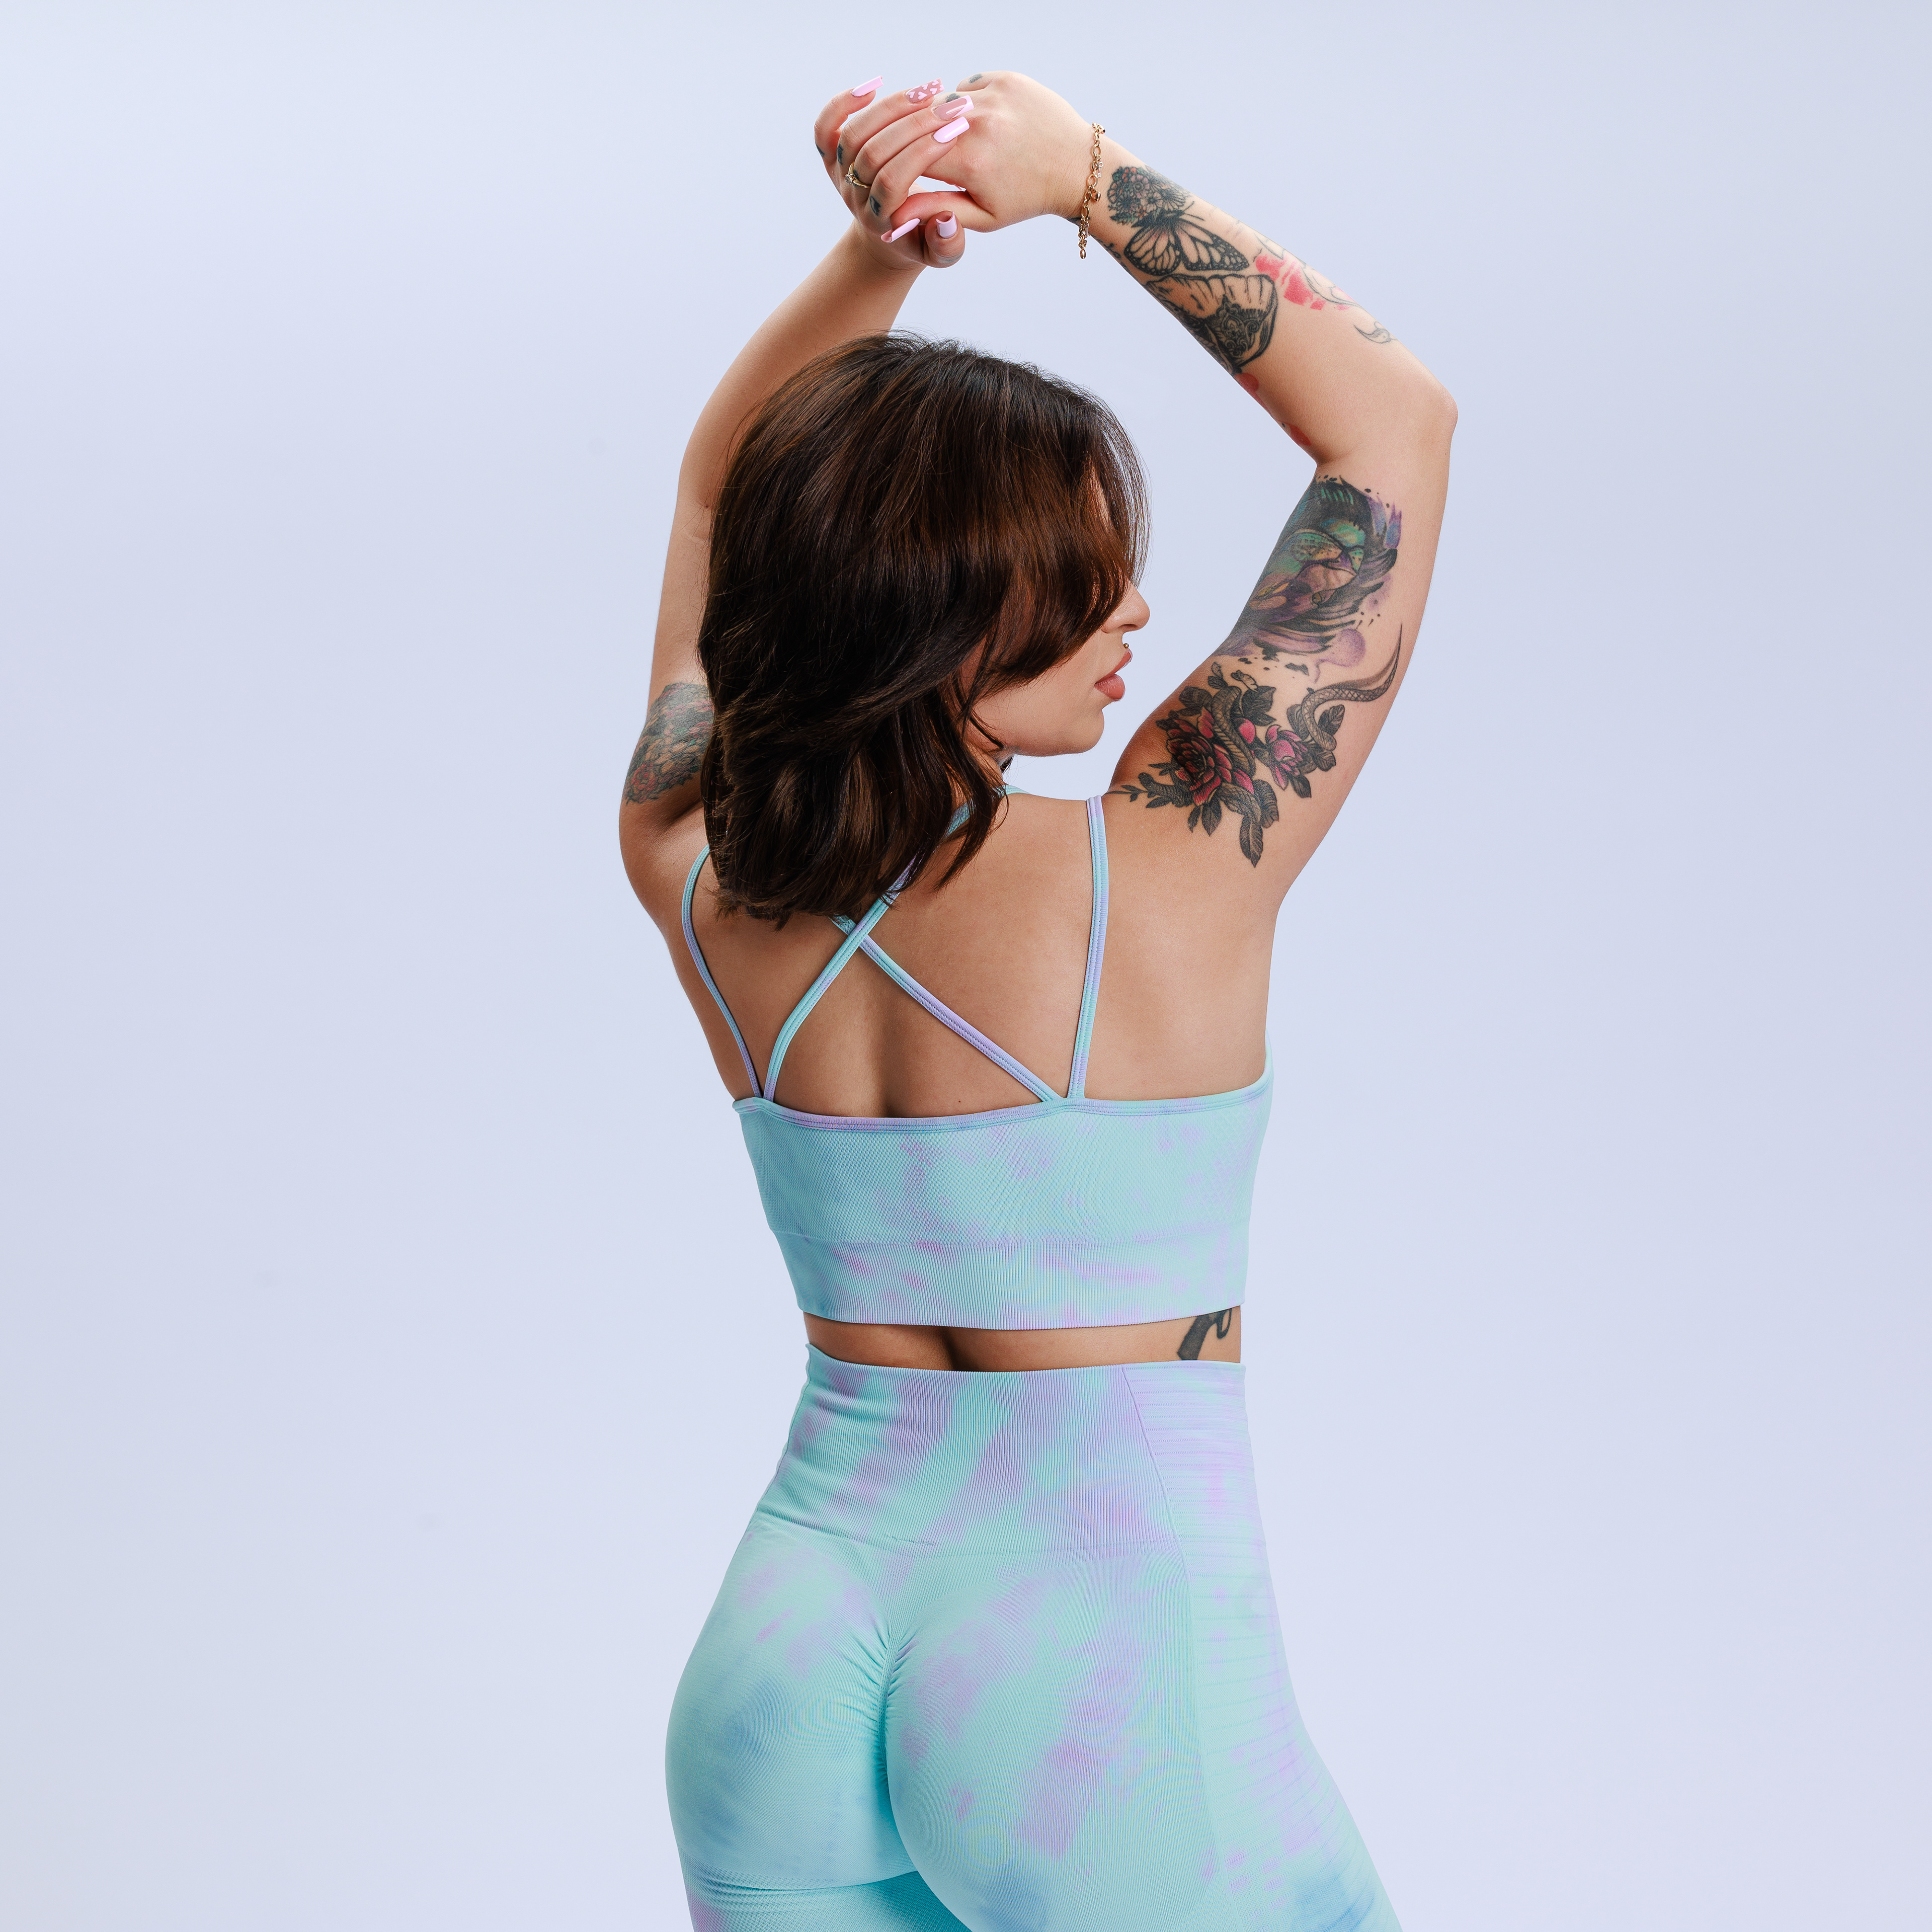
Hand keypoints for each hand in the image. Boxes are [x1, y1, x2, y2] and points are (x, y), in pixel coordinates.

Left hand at [814, 77, 971, 268]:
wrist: (889, 234)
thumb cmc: (920, 238)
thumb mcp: (939, 252)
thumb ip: (948, 245)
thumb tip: (948, 220)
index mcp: (879, 220)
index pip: (892, 181)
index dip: (922, 153)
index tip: (954, 131)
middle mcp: (854, 197)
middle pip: (872, 153)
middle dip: (913, 125)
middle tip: (950, 106)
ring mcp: (840, 175)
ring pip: (854, 133)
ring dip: (889, 107)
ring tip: (927, 92)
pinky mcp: (832, 157)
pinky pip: (825, 127)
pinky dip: (843, 104)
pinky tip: (874, 86)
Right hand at [825, 71, 1094, 237]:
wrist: (1076, 166)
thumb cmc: (1027, 198)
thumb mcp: (982, 216)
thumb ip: (935, 210)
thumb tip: (891, 214)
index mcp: (970, 161)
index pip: (907, 154)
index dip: (897, 163)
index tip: (896, 170)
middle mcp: (979, 123)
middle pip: (918, 122)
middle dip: (909, 136)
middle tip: (912, 149)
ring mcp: (994, 96)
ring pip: (942, 101)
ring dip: (938, 119)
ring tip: (956, 139)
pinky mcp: (1006, 80)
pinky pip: (968, 87)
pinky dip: (966, 103)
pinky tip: (984, 123)